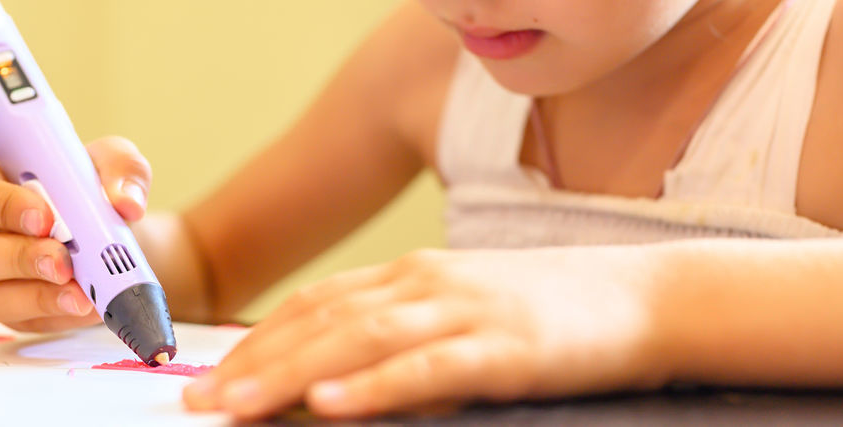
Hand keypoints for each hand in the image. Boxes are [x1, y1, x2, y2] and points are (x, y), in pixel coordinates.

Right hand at [0, 136, 152, 331]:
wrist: (115, 238)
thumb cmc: (94, 191)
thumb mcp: (112, 163)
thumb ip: (122, 169)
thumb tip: (127, 203)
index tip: (46, 217)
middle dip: (18, 259)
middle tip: (63, 262)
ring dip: (37, 297)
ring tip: (81, 293)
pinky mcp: (13, 313)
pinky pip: (25, 323)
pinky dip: (60, 315)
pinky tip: (91, 306)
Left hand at [183, 247, 674, 419]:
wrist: (642, 296)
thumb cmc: (550, 310)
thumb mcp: (465, 311)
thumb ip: (405, 332)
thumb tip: (338, 375)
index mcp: (413, 276)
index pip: (316, 304)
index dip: (257, 339)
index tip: (210, 376)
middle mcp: (427, 284)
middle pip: (322, 322)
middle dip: (253, 363)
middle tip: (200, 402)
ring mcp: (464, 312)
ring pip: (359, 341)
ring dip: (290, 373)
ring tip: (238, 405)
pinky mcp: (502, 348)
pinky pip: (426, 368)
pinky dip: (373, 386)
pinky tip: (331, 404)